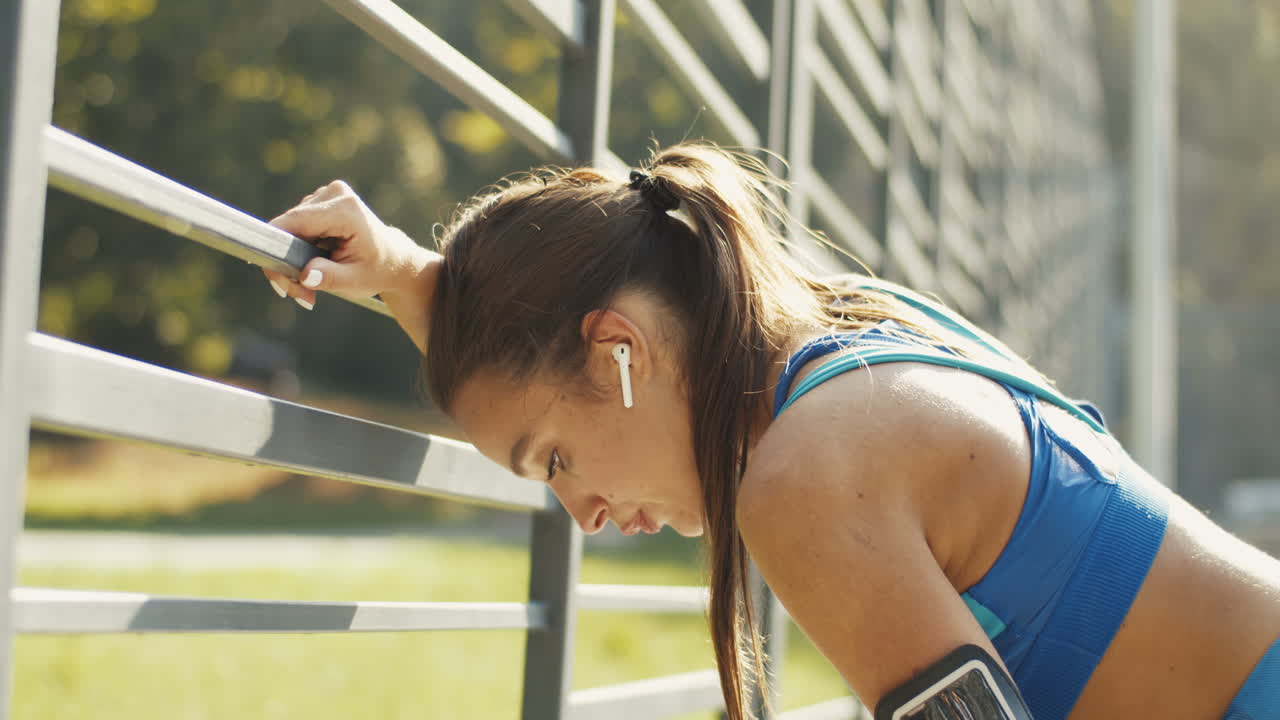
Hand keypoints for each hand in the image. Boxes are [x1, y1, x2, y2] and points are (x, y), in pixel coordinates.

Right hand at [263, 180, 437, 309]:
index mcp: (345, 209)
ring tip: (309, 285)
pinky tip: (312, 268)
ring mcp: (326, 195)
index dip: (277, 251)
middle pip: (287, 228)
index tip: (280, 283)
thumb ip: (330, 277)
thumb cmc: (378, 270)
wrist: (394, 259)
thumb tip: (305, 276)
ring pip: (288, 230)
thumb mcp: (356, 281)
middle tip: (301, 295)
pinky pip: (295, 228)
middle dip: (287, 265)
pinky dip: (298, 251)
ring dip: (292, 260)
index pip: (294, 223)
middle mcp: (334, 194)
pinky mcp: (319, 202)